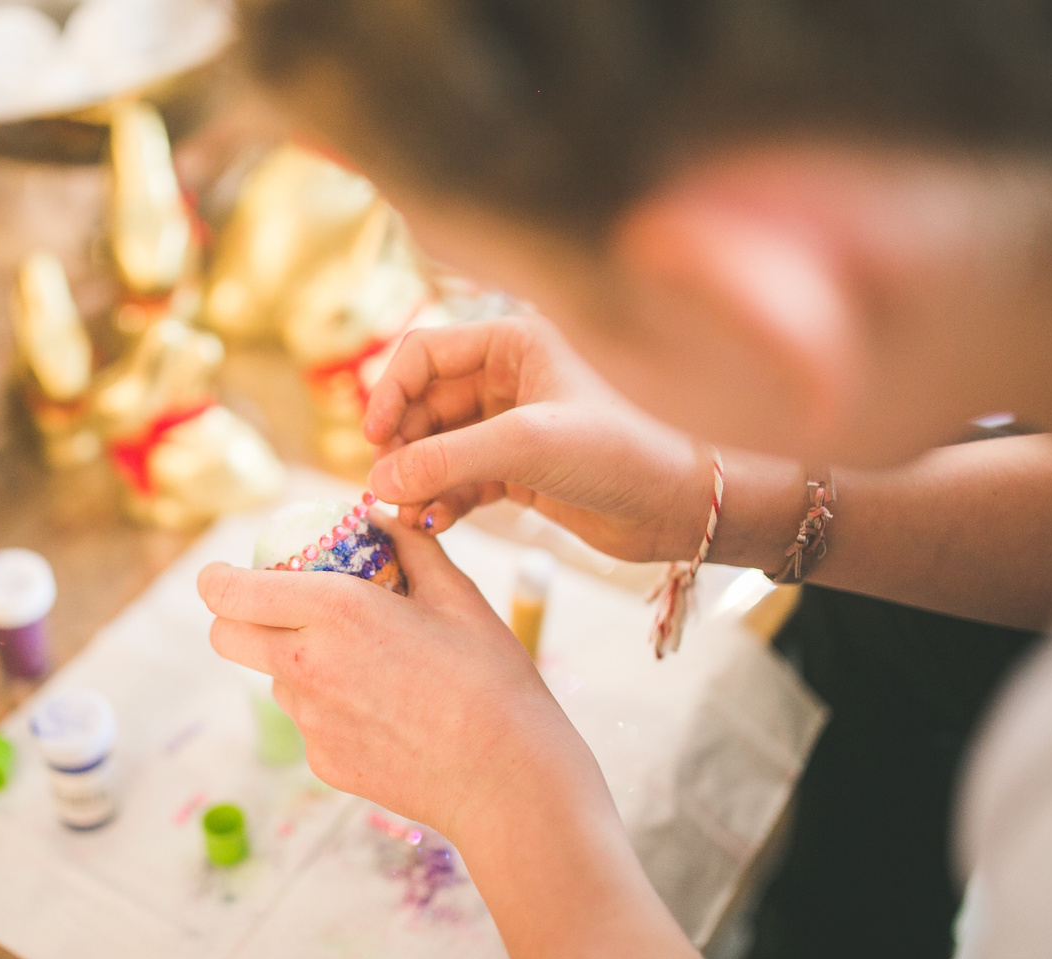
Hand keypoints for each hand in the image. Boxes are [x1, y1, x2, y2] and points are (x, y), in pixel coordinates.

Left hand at [197, 516, 593, 840]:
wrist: (508, 778)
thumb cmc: (491, 679)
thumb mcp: (456, 593)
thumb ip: (408, 546)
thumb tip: (378, 517)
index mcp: (334, 611)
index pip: (228, 591)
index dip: (219, 578)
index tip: (229, 574)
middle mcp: (307, 666)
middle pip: (224, 636)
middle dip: (237, 618)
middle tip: (279, 611)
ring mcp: (311, 721)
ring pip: (273, 679)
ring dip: (297, 663)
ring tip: (370, 667)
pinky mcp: (323, 762)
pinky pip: (310, 722)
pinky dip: (332, 708)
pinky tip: (388, 713)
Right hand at [363, 315, 714, 562]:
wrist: (679, 507)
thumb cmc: (621, 452)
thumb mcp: (527, 446)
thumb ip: (447, 459)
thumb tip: (377, 480)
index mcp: (515, 343)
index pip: (425, 353)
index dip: (390, 392)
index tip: (372, 439)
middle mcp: (511, 378)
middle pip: (425, 404)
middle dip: (402, 446)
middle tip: (386, 488)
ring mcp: (514, 426)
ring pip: (440, 446)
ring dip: (418, 479)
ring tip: (410, 514)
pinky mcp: (520, 471)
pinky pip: (460, 479)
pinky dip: (442, 499)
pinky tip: (436, 522)